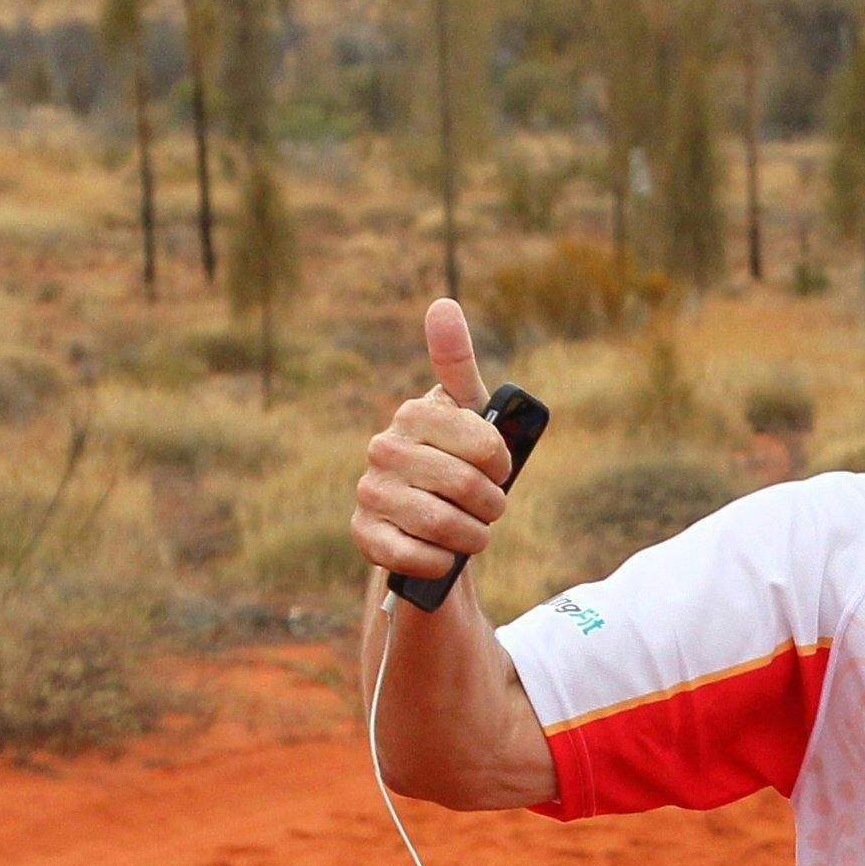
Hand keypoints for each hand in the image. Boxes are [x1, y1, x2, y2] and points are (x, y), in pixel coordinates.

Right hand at [349, 299, 520, 592]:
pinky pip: (413, 556)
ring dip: (472, 536)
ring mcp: (370, 492)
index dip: (500, 464)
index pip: (483, 445)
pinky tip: (444, 555)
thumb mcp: (467, 412)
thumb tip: (442, 303)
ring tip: (473, 533)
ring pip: (443, 524)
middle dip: (491, 505)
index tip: (499, 469)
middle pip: (466, 488)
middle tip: (490, 508)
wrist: (426, 519)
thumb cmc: (456, 458)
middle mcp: (383, 449)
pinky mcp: (364, 535)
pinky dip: (441, 562)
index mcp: (413, 414)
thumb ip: (457, 361)